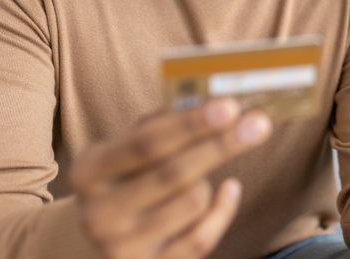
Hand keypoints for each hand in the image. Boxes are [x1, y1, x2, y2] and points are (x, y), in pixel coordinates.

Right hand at [70, 98, 271, 258]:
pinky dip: (222, 210)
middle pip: (174, 173)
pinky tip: (229, 190)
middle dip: (221, 145)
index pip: (147, 143)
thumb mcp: (127, 149)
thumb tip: (217, 105)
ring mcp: (121, 247)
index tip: (230, 106)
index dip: (191, 124)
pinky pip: (202, 239)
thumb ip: (163, 125)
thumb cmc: (128, 178)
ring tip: (197, 177)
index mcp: (89, 171)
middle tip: (259, 123)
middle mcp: (99, 213)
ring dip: (207, 182)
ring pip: (192, 202)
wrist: (100, 240)